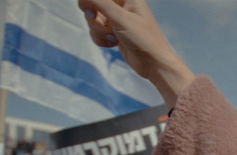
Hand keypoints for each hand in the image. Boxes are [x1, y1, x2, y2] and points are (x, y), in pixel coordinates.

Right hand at [78, 0, 194, 108]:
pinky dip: (101, 38)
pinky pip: (97, 31)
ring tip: (114, 39)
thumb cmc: (144, 40)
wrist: (155, 65)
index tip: (94, 12)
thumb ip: (99, 2)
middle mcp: (122, 5)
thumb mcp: (120, 18)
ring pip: (92, 19)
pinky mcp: (114, 32)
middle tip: (107, 27)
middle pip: (92, 4)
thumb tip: (82, 0)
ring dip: (98, 31)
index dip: (92, 2)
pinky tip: (113, 44)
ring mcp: (117, 19)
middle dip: (94, 18)